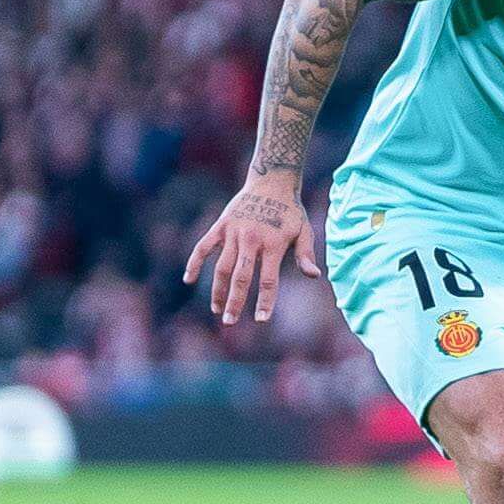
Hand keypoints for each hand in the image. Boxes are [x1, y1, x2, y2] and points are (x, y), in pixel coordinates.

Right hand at [182, 172, 322, 324]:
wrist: (272, 181)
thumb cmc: (290, 211)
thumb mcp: (304, 230)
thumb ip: (305, 254)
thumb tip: (315, 276)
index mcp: (273, 245)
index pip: (269, 280)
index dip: (265, 301)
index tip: (261, 320)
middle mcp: (252, 240)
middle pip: (241, 277)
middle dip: (235, 301)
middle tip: (229, 322)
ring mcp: (234, 233)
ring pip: (221, 267)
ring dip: (216, 289)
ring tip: (216, 308)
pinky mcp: (221, 226)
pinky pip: (203, 247)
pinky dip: (194, 262)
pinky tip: (188, 279)